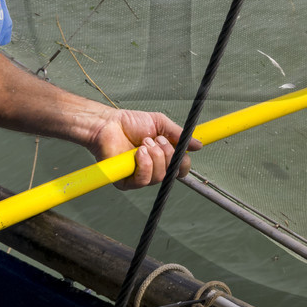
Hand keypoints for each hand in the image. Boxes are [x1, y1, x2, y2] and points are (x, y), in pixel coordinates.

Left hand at [85, 107, 202, 188]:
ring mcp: (140, 177)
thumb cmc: (130, 123)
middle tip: (158, 140)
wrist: (108, 124)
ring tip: (144, 143)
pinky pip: (144, 180)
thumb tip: (198, 145)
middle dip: (169, 154)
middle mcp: (153, 169)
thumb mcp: (160, 124)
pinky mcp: (126, 182)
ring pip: (160, 176)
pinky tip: (138, 152)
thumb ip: (178, 135)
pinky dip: (145, 164)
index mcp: (163, 157)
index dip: (184, 162)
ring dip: (155, 157)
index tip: (182, 148)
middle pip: (173, 173)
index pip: (181, 169)